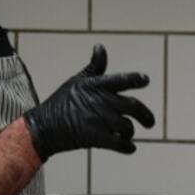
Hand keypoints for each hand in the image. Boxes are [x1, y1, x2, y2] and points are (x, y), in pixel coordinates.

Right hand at [23, 44, 155, 160]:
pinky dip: (128, 147)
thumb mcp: (77, 81)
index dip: (136, 79)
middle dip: (146, 115)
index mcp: (97, 86)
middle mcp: (102, 101)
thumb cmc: (62, 102)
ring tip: (127, 135)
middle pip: (134, 106)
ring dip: (130, 132)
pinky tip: (130, 148)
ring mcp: (100, 120)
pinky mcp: (97, 138)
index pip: (122, 79)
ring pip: (128, 126)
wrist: (44, 127)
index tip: (145, 80)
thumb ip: (95, 67)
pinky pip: (120, 144)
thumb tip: (100, 46)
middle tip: (150, 123)